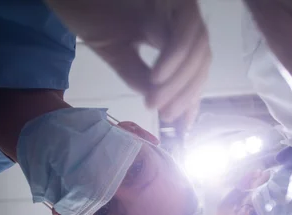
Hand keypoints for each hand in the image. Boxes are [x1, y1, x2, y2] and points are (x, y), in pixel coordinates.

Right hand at [45, 0, 210, 125]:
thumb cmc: (91, 13)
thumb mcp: (118, 54)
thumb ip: (141, 78)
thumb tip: (162, 105)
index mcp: (172, 31)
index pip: (193, 68)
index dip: (191, 96)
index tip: (183, 126)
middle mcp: (181, 18)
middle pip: (201, 61)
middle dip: (186, 93)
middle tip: (166, 116)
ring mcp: (180, 6)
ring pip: (198, 49)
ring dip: (179, 81)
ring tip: (156, 102)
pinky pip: (185, 31)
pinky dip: (175, 57)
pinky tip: (157, 77)